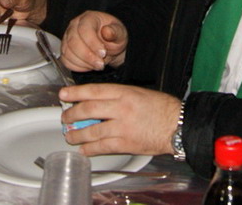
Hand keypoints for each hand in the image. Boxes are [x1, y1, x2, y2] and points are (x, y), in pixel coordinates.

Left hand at [59, 84, 179, 156]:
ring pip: (92, 131)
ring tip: (70, 136)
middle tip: (65, 118)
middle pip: (88, 110)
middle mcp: (121, 108)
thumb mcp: (139, 92)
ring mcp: (123, 126)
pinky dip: (90, 149)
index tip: (63, 95)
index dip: (75, 93)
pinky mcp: (126, 143)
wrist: (178, 125)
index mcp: (124, 92)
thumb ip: (118, 96)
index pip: (93, 91)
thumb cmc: (162, 108)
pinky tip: (84, 149)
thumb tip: (98, 102)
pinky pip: (102, 146)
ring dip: (77, 134)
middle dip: (72, 114)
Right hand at [61, 11, 126, 71]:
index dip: (92, 43)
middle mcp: (74, 25)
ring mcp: (68, 38)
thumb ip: (115, 32)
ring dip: (83, 63)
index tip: (103, 53)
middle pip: (73, 42)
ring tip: (97, 65)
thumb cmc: (114, 37)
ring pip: (68, 52)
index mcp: (89, 17)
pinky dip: (78, 66)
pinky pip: (66, 60)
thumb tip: (107, 31)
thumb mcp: (120, 33)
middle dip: (87, 56)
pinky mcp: (65, 50)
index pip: (84, 29)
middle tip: (101, 64)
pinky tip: (89, 66)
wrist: (110, 46)